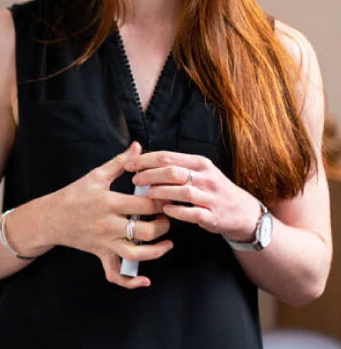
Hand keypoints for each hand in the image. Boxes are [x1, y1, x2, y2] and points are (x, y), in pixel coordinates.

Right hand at [49, 141, 172, 288]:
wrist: (50, 218)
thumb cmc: (74, 194)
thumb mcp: (96, 175)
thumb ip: (120, 162)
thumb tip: (138, 147)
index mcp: (109, 202)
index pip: (146, 205)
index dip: (162, 201)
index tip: (169, 197)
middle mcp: (108, 225)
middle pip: (147, 231)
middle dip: (163, 224)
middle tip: (167, 217)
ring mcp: (105, 242)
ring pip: (137, 254)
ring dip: (157, 251)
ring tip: (167, 242)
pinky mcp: (101, 255)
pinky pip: (116, 274)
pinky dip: (131, 282)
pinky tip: (145, 280)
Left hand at [125, 151, 261, 241]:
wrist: (243, 212)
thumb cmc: (212, 189)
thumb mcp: (199, 172)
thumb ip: (176, 166)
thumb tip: (143, 161)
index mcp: (200, 163)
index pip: (168, 157)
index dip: (145, 160)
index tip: (129, 164)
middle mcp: (207, 178)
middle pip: (172, 172)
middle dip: (149, 175)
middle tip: (135, 179)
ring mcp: (211, 197)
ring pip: (182, 191)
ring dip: (161, 192)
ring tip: (147, 194)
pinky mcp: (213, 216)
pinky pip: (192, 213)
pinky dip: (176, 211)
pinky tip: (165, 209)